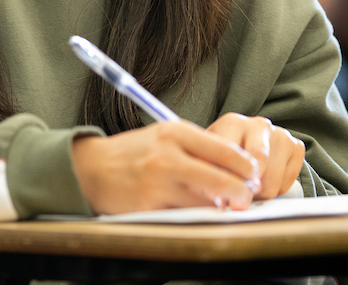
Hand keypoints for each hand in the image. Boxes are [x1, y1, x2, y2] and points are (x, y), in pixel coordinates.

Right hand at [72, 121, 259, 214]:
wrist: (92, 168)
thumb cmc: (135, 152)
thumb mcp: (165, 136)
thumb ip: (197, 147)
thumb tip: (235, 166)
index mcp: (174, 133)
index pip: (222, 149)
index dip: (244, 165)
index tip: (255, 173)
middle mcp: (167, 156)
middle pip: (218, 178)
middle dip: (240, 190)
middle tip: (248, 196)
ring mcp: (157, 184)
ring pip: (203, 201)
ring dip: (218, 205)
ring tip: (224, 204)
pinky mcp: (148, 207)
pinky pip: (182, 215)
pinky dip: (194, 215)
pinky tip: (197, 212)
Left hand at [206, 113, 305, 200]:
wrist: (248, 144)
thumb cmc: (224, 155)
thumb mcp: (210, 159)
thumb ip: (212, 176)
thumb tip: (221, 201)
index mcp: (232, 123)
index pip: (231, 154)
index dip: (226, 181)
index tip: (222, 201)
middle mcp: (258, 124)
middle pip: (258, 164)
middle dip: (247, 190)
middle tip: (239, 205)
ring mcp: (280, 134)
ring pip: (271, 182)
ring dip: (259, 195)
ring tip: (249, 190)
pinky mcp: (296, 147)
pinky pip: (286, 183)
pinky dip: (274, 191)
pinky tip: (264, 182)